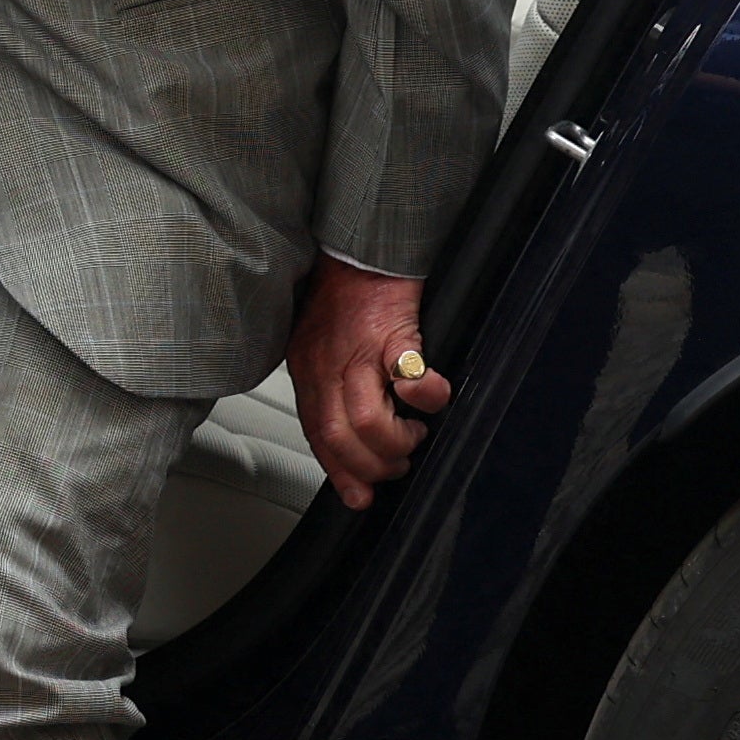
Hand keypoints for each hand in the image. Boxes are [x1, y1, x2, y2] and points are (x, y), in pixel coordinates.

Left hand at [291, 258, 451, 510]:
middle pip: (338, 436)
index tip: (358, 496)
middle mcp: (326, 364)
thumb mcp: (321, 345)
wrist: (361, 244)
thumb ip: (330, 387)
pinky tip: (431, 397)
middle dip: (370, 465)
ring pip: (365, 421)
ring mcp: (357, 350)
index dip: (339, 471)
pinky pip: (408, 376)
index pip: (316, 434)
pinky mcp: (392, 331)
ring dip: (395, 441)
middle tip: (396, 464)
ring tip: (413, 434)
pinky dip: (424, 396)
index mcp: (308, 369)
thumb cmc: (344, 293)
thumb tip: (349, 436)